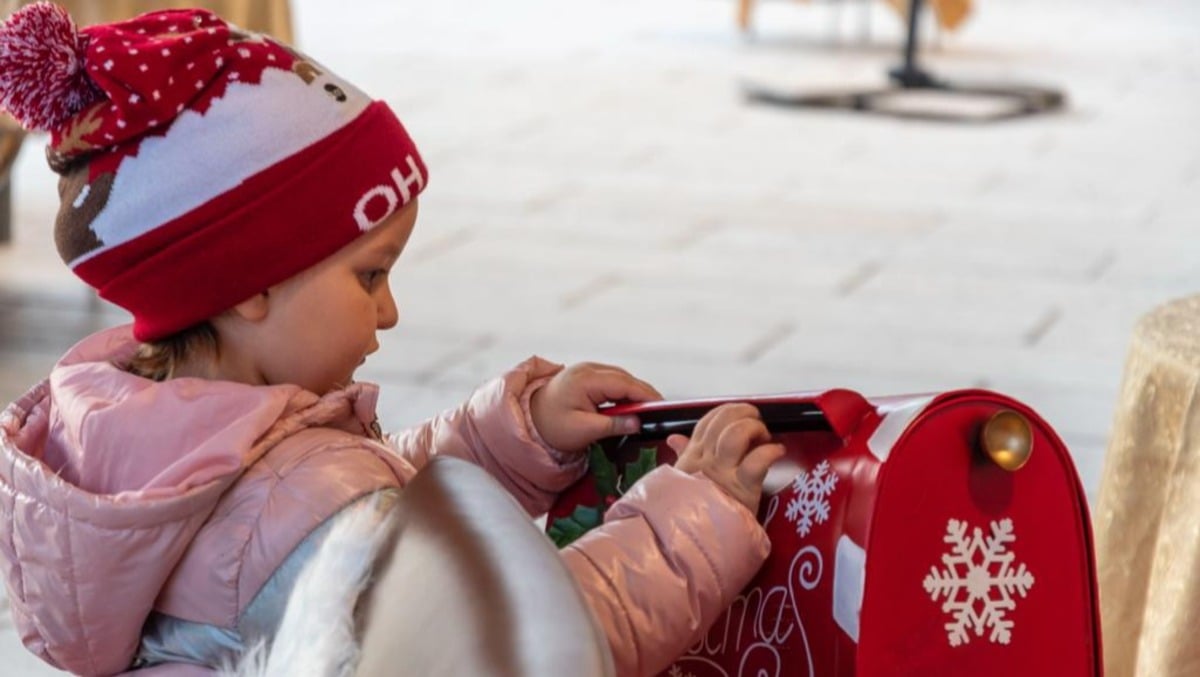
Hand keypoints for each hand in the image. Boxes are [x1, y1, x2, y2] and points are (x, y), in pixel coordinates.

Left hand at [530, 362, 662, 453]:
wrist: (530, 418)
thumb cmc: (551, 425)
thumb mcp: (583, 430)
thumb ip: (612, 425)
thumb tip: (637, 423)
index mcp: (586, 380)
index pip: (624, 384)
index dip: (645, 395)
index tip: (662, 406)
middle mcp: (588, 369)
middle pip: (625, 378)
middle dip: (643, 394)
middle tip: (659, 412)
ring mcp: (588, 369)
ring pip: (621, 378)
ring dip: (634, 393)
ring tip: (646, 410)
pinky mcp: (588, 375)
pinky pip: (613, 380)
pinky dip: (624, 391)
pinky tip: (629, 405)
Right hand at [668, 403, 785, 513]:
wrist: (697, 540)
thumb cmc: (694, 511)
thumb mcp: (683, 480)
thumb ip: (682, 455)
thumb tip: (674, 438)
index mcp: (693, 455)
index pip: (708, 421)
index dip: (727, 411)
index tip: (740, 416)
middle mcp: (706, 458)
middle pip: (724, 420)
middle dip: (744, 413)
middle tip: (757, 424)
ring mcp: (724, 472)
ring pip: (737, 433)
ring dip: (755, 428)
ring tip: (765, 437)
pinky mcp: (743, 487)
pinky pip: (758, 460)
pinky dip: (772, 451)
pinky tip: (777, 452)